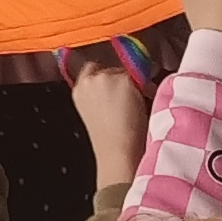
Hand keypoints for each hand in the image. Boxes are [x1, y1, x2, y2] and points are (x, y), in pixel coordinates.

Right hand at [67, 58, 147, 181]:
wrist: (116, 150)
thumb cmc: (108, 140)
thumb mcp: (95, 113)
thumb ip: (99, 95)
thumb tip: (114, 88)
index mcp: (78, 90)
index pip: (91, 70)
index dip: (105, 77)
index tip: (113, 86)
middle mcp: (89, 80)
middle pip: (109, 70)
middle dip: (119, 81)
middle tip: (126, 100)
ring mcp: (106, 77)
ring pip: (124, 73)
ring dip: (130, 84)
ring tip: (133, 107)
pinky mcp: (123, 79)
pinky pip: (138, 79)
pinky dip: (143, 90)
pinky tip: (139, 108)